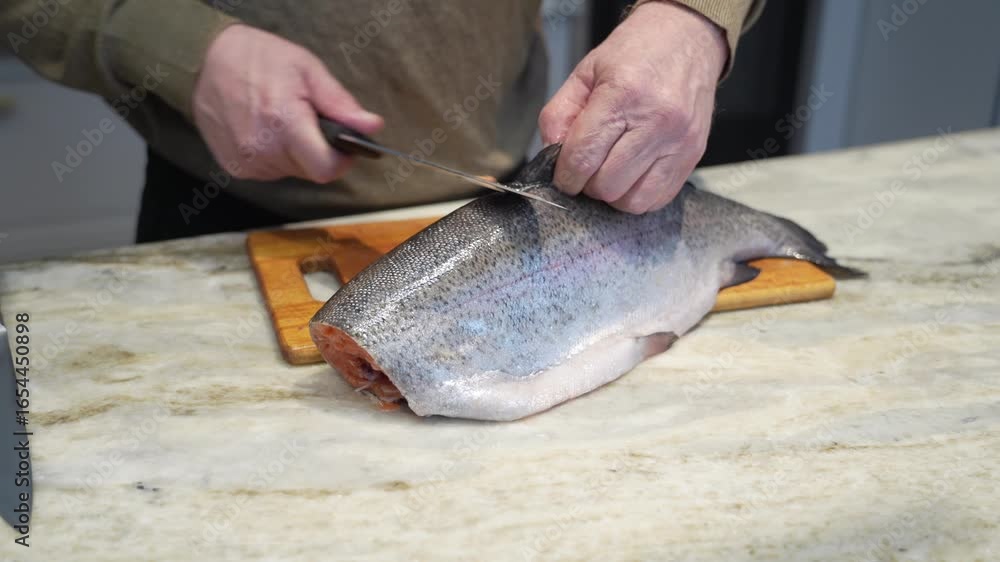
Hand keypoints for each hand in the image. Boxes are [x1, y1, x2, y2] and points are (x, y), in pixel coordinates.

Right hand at [192, 24, 382, 182]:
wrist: (204, 62)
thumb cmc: (258, 59)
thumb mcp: (307, 70)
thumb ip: (340, 103)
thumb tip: (371, 126)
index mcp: (285, 124)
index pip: (326, 169)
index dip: (341, 160)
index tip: (343, 144)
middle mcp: (264, 151)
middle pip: (311, 170)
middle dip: (317, 149)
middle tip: (306, 119)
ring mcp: (247, 163)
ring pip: (291, 172)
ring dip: (295, 152)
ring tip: (281, 121)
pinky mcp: (235, 168)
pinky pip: (270, 171)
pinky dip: (275, 155)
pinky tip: (264, 129)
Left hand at [539, 1, 726, 213]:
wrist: (687, 39)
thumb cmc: (634, 54)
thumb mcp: (586, 72)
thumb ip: (559, 114)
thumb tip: (550, 155)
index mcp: (623, 95)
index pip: (582, 158)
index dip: (565, 176)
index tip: (563, 176)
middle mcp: (656, 121)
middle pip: (606, 185)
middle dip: (588, 184)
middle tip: (588, 168)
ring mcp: (679, 142)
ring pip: (632, 201)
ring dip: (613, 194)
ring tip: (610, 171)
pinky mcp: (693, 156)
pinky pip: (657, 199)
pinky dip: (638, 195)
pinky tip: (632, 174)